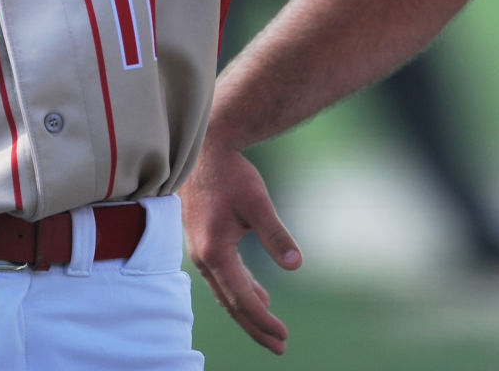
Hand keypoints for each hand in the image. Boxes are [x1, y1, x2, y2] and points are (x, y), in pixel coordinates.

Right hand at [183, 135, 300, 354]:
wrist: (205, 150)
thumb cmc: (232, 174)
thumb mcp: (258, 202)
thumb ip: (276, 235)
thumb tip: (296, 265)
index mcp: (216, 252)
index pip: (242, 299)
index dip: (264, 321)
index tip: (284, 336)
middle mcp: (205, 258)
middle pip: (231, 304)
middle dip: (256, 327)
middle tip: (280, 347)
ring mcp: (202, 252)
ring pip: (226, 293)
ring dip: (248, 312)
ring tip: (270, 329)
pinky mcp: (205, 243)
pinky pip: (223, 278)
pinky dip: (240, 292)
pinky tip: (257, 295)